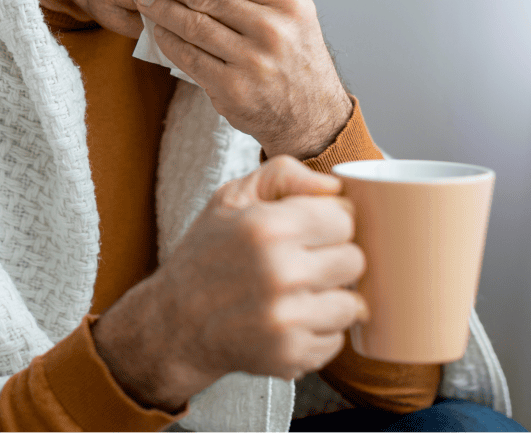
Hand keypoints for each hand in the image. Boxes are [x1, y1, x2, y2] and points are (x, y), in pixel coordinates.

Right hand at [91, 156, 368, 412]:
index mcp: (267, 227)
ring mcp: (285, 320)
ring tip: (298, 291)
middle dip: (334, 257)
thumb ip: (284, 174)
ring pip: (351, 304)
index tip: (310, 228)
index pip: (343, 218)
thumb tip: (335, 188)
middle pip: (354, 261)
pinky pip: (337, 340)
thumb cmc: (208, 250)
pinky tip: (290, 318)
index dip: (329, 221)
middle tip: (304, 260)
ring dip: (331, 297)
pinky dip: (320, 330)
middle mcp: (279, 273)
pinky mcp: (289, 356)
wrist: (175, 320)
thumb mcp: (232, 196)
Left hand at [134, 0, 352, 158]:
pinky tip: (158, 29)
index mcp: (287, 2)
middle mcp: (272, 30)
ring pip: (193, 26)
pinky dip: (169, 41)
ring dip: (162, 8)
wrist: (311, 114)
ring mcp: (251, 62)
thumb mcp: (290, 13)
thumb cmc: (294, 54)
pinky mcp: (232, 89)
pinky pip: (190, 57)